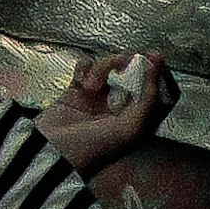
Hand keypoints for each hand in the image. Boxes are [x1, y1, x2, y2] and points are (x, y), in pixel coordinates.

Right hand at [37, 52, 170, 171]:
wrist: (51, 151)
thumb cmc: (91, 148)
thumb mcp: (129, 129)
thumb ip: (147, 100)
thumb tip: (154, 70)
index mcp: (137, 122)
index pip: (156, 93)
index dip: (158, 74)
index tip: (155, 57)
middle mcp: (120, 110)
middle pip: (133, 75)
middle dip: (129, 65)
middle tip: (124, 60)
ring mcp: (98, 99)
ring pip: (110, 69)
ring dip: (103, 69)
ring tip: (92, 85)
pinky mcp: (77, 91)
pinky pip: (86, 68)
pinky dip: (85, 68)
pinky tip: (82, 78)